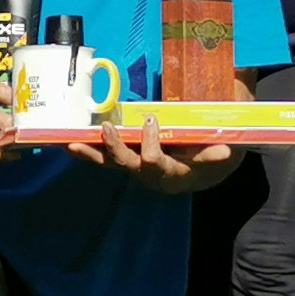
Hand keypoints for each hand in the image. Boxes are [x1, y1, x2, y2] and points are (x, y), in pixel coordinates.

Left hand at [71, 111, 233, 190]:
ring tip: (70, 143)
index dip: (151, 143)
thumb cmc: (207, 161)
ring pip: (110, 163)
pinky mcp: (126, 164)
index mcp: (169, 173)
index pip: (154, 161)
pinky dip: (88, 151)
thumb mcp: (215, 158)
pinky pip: (104, 159)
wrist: (198, 174)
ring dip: (90, 152)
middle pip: (126, 164)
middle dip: (115, 146)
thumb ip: (215, 154)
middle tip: (107, 128)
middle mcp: (148, 176)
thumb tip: (225, 150)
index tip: (152, 119)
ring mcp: (134, 170)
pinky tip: (69, 144)